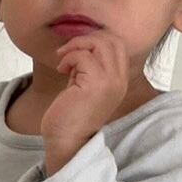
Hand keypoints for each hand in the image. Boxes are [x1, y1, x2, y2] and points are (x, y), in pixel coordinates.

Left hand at [40, 28, 128, 152]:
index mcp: (119, 80)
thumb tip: (79, 47)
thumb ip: (87, 68)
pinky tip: (61, 70)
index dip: (96, 39)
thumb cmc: (70, 117)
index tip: (76, 50)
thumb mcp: (84, 86)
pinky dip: (69, 58)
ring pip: (100, 43)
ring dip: (76, 46)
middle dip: (86, 39)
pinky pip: (84, 56)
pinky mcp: (96, 84)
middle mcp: (120, 80)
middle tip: (68, 51)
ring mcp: (110, 82)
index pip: (118, 45)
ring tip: (63, 60)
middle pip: (111, 40)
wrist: (67, 142)